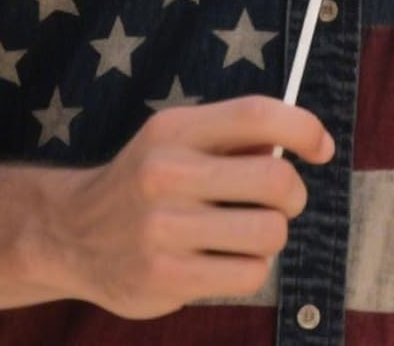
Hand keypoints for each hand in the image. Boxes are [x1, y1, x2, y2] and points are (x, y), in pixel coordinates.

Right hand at [39, 95, 333, 318]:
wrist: (72, 234)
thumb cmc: (145, 182)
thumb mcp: (176, 141)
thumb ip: (232, 138)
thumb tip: (303, 140)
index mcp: (174, 129)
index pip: (256, 115)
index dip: (302, 128)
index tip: (320, 146)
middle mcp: (167, 173)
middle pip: (275, 180)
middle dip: (293, 194)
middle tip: (279, 202)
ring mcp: (164, 229)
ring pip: (270, 233)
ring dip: (270, 235)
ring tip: (244, 234)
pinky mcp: (167, 278)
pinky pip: (249, 274)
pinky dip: (249, 269)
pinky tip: (221, 260)